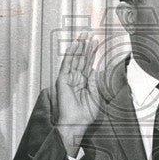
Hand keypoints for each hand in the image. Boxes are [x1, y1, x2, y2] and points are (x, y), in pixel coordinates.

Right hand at [55, 31, 101, 156]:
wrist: (75, 124)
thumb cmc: (84, 116)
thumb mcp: (95, 97)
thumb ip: (94, 83)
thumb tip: (94, 70)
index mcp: (83, 84)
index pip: (87, 65)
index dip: (91, 54)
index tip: (96, 43)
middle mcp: (75, 80)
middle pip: (81, 60)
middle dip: (86, 47)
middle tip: (90, 35)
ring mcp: (68, 79)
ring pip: (74, 59)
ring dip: (79, 47)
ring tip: (83, 36)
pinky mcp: (62, 80)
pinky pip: (67, 64)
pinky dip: (71, 54)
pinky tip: (75, 45)